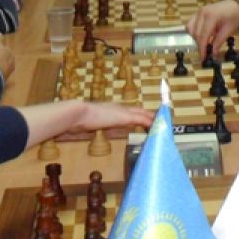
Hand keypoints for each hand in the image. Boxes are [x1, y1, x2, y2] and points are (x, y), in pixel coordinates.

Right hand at [18, 99, 155, 148]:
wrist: (74, 113)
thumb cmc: (74, 119)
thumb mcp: (81, 123)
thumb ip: (81, 125)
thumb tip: (73, 130)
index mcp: (109, 110)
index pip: (127, 112)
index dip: (137, 115)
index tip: (146, 119)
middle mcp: (117, 108)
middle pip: (138, 111)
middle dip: (150, 115)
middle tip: (162, 118)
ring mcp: (121, 111)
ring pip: (143, 113)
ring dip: (154, 118)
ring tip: (165, 121)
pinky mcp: (123, 116)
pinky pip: (142, 118)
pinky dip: (151, 121)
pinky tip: (159, 124)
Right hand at [186, 0, 238, 56]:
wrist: (234, 5)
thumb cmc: (234, 17)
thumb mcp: (229, 30)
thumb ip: (219, 41)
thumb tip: (212, 53)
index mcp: (211, 16)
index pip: (203, 35)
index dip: (202, 48)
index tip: (204, 58)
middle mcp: (202, 13)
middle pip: (195, 33)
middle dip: (200, 45)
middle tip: (206, 53)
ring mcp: (198, 12)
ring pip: (190, 29)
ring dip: (196, 38)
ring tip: (205, 43)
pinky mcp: (196, 13)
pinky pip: (190, 24)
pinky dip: (193, 32)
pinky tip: (202, 36)